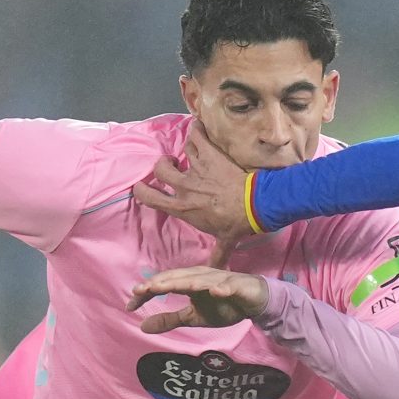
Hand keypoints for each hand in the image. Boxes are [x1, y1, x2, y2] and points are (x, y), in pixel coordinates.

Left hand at [127, 265, 270, 333]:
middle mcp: (201, 276)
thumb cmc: (223, 306)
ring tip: (167, 287)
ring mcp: (219, 280)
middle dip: (160, 283)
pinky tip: (216, 292)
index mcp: (189, 282)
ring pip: (199, 280)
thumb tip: (142, 327)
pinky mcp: (237, 286)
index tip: (130, 305)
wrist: (255, 301)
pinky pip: (229, 286)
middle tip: (141, 290)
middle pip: (177, 277)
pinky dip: (222, 288)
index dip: (147, 293)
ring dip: (184, 282)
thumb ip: (170, 320)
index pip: (164, 284)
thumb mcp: (194, 317)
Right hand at [133, 124, 253, 248]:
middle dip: (164, 164)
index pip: (149, 197)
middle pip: (160, 168)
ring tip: (191, 150)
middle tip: (174, 164)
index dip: (142, 190)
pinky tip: (200, 127)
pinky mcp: (210, 155)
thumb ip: (217, 255)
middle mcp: (185, 187)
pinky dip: (197, 129)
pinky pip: (197, 135)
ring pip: (179, 150)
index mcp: (182, 207)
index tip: (143, 186)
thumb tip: (216, 271)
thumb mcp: (225, 241)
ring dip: (184, 148)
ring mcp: (197, 169)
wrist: (256, 204)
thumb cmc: (238, 223)